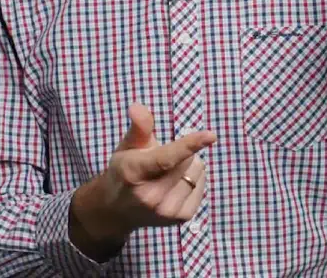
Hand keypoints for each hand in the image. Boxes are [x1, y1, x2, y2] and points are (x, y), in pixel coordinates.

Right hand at [71, 104, 214, 252]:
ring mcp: (166, 210)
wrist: (116, 211)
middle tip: (162, 160)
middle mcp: (150, 195)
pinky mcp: (179, 218)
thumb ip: (139, 127)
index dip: (189, 145)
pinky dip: (193, 179)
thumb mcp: (127, 147)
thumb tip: (138, 107)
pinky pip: (201, 185)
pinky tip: (175, 184)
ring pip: (197, 172)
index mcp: (134, 173)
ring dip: (188, 166)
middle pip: (187, 161)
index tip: (211, 135)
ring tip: (167, 174)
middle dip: (181, 153)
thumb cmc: (125, 171)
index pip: (166, 158)